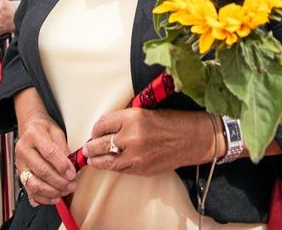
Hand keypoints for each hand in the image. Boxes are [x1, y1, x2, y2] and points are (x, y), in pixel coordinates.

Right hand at [14, 89, 76, 205]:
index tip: (72, 173)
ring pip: (34, 184)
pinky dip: (44, 197)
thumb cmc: (44, 129)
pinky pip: (30, 190)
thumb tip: (70, 167)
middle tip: (72, 184)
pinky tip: (55, 197)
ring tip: (65, 191)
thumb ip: (63, 148)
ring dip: (52, 191)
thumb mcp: (57, 132)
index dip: (62, 165)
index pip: (49, 152)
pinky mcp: (20, 174)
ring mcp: (20, 163)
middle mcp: (23, 149)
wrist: (29, 127)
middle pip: (41, 170)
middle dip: (59, 181)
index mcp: (33, 134)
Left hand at [80, 109, 217, 176]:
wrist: (193, 139)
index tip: (95, 131)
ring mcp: (136, 156)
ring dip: (96, 159)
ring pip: (106, 161)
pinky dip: (112, 166)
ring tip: (91, 158)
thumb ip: (125, 120)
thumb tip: (107, 129)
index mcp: (132, 117)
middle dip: (91, 146)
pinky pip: (120, 169)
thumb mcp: (146, 112)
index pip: (102, 124)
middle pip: (100, 143)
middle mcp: (131, 137)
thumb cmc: (173, 122)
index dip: (96, 129)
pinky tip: (109, 164)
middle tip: (87, 147)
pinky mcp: (141, 169)